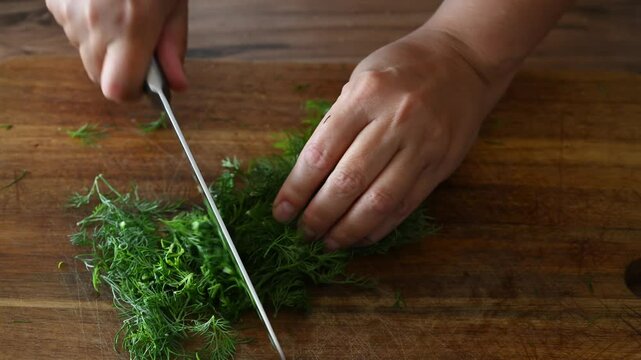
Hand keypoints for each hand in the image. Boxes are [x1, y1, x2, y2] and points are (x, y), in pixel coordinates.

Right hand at [46, 0, 187, 100]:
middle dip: (119, 68)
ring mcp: (70, 12)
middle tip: (137, 41)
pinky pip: (71, 29)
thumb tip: (177, 85)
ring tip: (121, 12)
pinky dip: (87, 24)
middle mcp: (96, 24)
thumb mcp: (174, 6)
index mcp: (131, 27)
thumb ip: (173, 47)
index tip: (144, 81)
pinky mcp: (55, 1)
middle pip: (99, 75)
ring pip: (84, 52)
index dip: (131, 91)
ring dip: (103, 45)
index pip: (117, 89)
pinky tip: (103, 3)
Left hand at [272, 32, 512, 249]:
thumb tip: (307, 174)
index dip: (296, 190)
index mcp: (365, 95)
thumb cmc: (401, 68)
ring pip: (378, 201)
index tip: (281, 212)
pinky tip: (360, 236)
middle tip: (303, 233)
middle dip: (318, 215)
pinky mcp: (441, 165)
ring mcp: (422, 145)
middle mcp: (395, 121)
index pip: (320, 153)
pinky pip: (405, 206)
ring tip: (329, 242)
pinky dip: (379, 227)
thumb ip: (336, 122)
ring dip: (348, 230)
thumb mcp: (360, 80)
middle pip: (348, 182)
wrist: (463, 61)